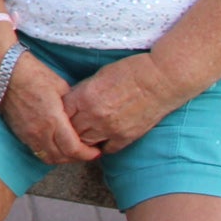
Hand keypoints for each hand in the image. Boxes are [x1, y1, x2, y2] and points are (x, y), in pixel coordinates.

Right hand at [0, 48, 98, 164]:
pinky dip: (49, 153)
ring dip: (62, 158)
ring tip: (72, 152)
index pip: (73, 149)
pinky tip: (55, 146)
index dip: (87, 154)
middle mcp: (40, 131)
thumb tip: (79, 117)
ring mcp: (28, 134)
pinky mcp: (20, 133)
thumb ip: (72, 107)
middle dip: (78, 158)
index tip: (96, 151)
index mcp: (53, 120)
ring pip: (48, 157)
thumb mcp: (62, 87)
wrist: (6, 73)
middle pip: (62, 157)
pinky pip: (37, 151)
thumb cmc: (35, 75)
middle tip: (87, 153)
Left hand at [62, 54, 180, 153]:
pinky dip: (103, 146)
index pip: (61, 114)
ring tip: (84, 136)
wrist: (160, 79)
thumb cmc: (130, 71)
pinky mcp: (126, 137)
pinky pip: (107, 149)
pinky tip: (102, 140)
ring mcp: (110, 129)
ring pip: (86, 143)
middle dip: (69, 129)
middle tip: (70, 129)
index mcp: (85, 97)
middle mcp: (94, 115)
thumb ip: (82, 92)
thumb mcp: (98, 76)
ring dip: (84, 140)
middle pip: (71, 131)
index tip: (61, 115)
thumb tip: (71, 103)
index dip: (59, 115)